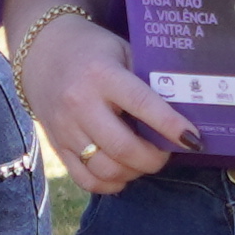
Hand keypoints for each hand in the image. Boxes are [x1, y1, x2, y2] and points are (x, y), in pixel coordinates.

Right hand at [20, 12, 186, 195]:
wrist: (41, 52)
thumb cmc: (92, 50)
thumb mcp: (122, 52)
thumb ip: (146, 79)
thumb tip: (182, 110)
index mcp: (102, 75)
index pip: (142, 105)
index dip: (171, 126)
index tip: (193, 139)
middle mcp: (80, 104)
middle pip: (123, 148)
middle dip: (155, 159)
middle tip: (167, 152)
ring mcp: (66, 128)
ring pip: (106, 169)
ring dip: (135, 172)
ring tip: (145, 160)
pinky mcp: (57, 145)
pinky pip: (86, 179)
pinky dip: (110, 184)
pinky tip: (123, 172)